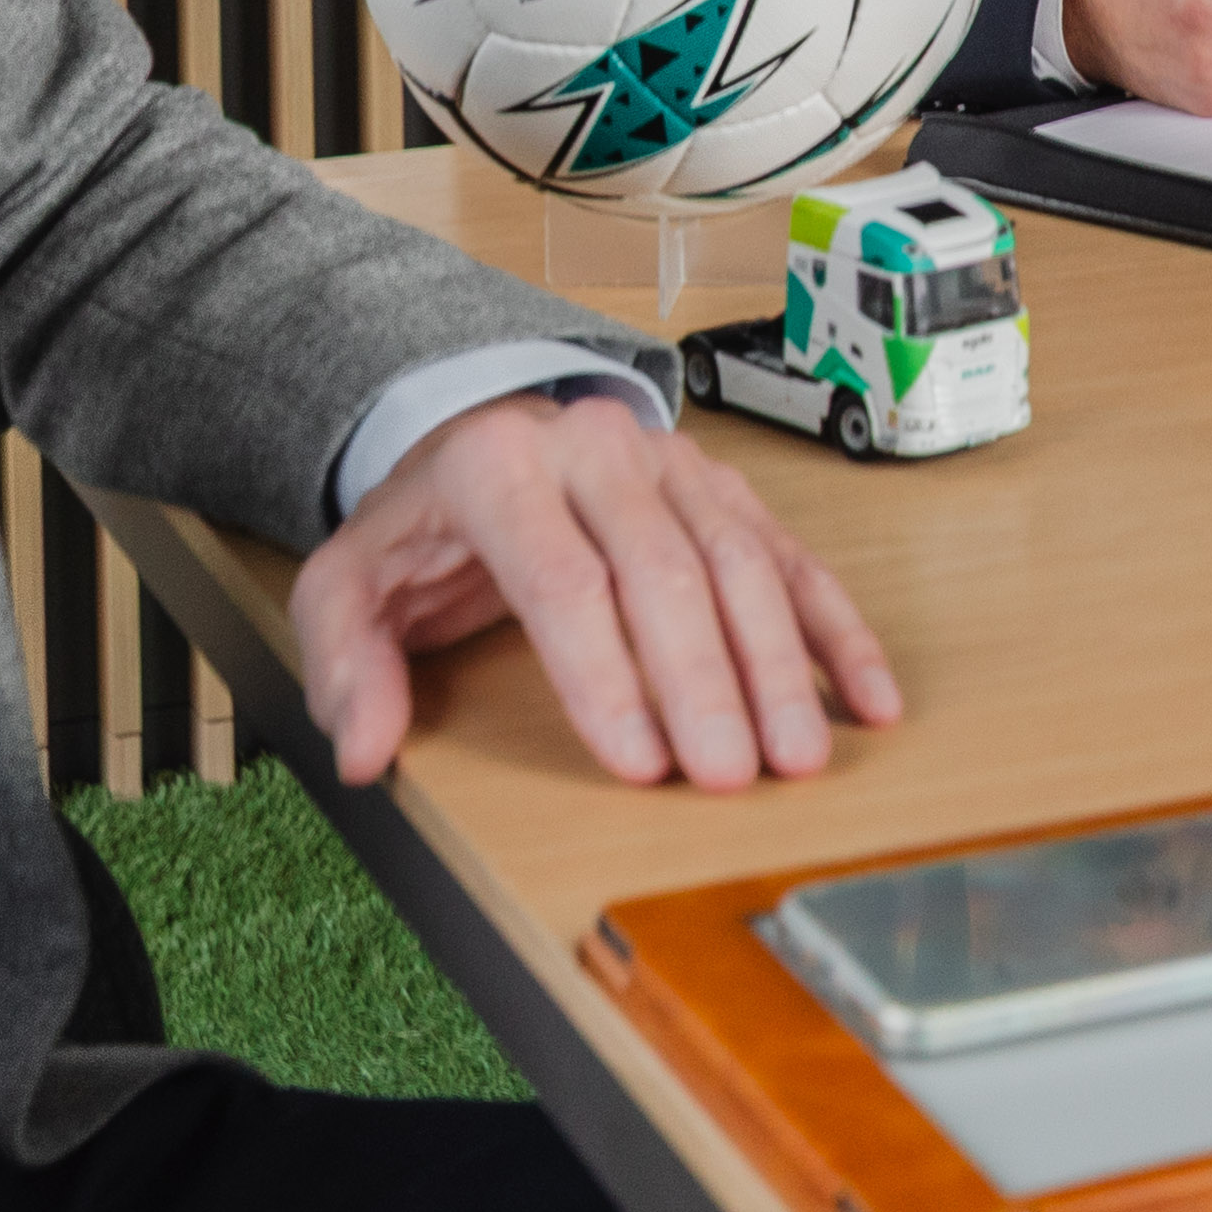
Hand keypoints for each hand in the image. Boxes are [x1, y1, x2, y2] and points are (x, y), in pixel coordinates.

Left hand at [291, 384, 899, 793]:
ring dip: (778, 666)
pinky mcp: (724, 489)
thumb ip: (347, 667)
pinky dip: (835, 630)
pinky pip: (791, 558)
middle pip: (667, 573)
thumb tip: (365, 751)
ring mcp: (673, 464)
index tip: (641, 765)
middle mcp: (596, 451)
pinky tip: (865, 699)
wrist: (476, 432)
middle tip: (732, 778)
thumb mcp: (345, 587)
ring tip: (798, 758)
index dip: (607, 678)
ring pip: (741, 562)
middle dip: (705, 684)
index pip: (564, 581)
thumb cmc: (420, 531)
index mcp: (500, 469)